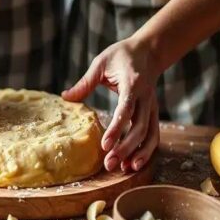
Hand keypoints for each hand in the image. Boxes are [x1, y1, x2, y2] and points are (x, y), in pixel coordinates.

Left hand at [62, 38, 159, 172]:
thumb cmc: (122, 55)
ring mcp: (153, 106)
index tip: (104, 145)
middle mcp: (146, 98)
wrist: (149, 51)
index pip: (126, 109)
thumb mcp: (101, 63)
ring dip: (138, 153)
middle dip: (125, 148)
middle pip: (140, 128)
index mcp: (133, 84)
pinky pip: (154, 135)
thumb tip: (65, 97)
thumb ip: (85, 82)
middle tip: (109, 164)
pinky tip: (132, 164)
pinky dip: (146, 150)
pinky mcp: (154, 113)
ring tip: (124, 169)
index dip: (116, 129)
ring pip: (150, 135)